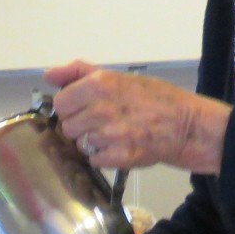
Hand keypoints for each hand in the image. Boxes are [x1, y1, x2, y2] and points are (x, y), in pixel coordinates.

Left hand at [45, 61, 231, 174]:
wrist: (186, 125)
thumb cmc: (152, 97)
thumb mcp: (117, 77)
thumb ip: (79, 73)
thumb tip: (48, 75)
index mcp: (99, 84)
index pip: (61, 103)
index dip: (71, 107)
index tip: (84, 108)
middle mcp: (101, 108)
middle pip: (67, 126)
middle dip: (81, 126)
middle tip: (102, 122)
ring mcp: (110, 134)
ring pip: (80, 144)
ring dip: (92, 142)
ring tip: (113, 134)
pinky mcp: (118, 156)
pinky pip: (94, 160)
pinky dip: (104, 157)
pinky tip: (119, 147)